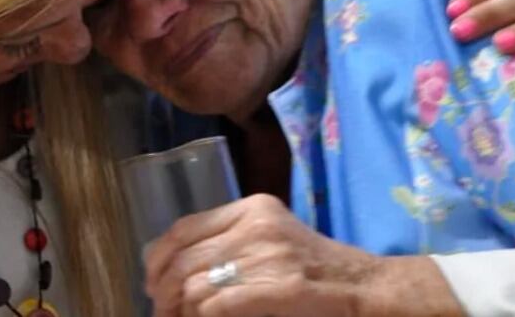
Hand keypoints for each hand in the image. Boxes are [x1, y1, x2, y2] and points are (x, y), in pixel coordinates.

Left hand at [144, 194, 460, 316]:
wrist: (363, 286)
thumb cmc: (314, 268)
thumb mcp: (271, 238)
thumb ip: (231, 240)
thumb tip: (175, 265)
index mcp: (252, 208)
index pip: (185, 227)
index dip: (160, 256)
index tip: (151, 279)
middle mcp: (255, 225)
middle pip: (185, 256)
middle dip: (163, 287)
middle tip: (158, 308)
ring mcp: (267, 254)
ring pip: (195, 282)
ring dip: (177, 308)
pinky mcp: (278, 287)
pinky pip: (216, 303)